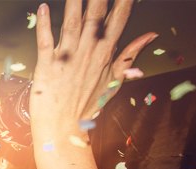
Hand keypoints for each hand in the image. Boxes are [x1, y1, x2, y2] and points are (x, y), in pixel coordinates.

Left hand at [31, 0, 155, 128]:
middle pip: (96, 14)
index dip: (124, 0)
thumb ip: (131, 54)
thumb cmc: (86, 106)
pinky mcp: (47, 64)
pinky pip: (45, 40)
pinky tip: (44, 6)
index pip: (119, 18)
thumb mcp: (114, 80)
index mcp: (105, 53)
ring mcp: (67, 57)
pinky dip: (44, 24)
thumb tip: (151, 35)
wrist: (63, 128)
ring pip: (72, 21)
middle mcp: (88, 51)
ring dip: (75, 1)